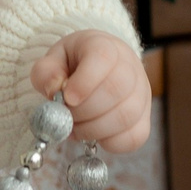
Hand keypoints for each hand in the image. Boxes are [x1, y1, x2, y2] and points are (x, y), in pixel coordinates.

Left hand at [28, 31, 150, 152]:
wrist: (98, 69)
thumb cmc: (74, 65)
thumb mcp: (53, 61)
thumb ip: (46, 72)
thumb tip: (54, 89)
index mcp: (105, 46)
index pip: (103, 58)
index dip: (85, 81)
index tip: (67, 98)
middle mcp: (130, 67)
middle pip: (115, 90)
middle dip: (84, 111)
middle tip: (65, 117)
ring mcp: (142, 94)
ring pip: (126, 116)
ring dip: (93, 129)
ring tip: (75, 128)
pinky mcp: (144, 118)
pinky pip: (135, 137)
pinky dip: (110, 142)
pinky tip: (94, 135)